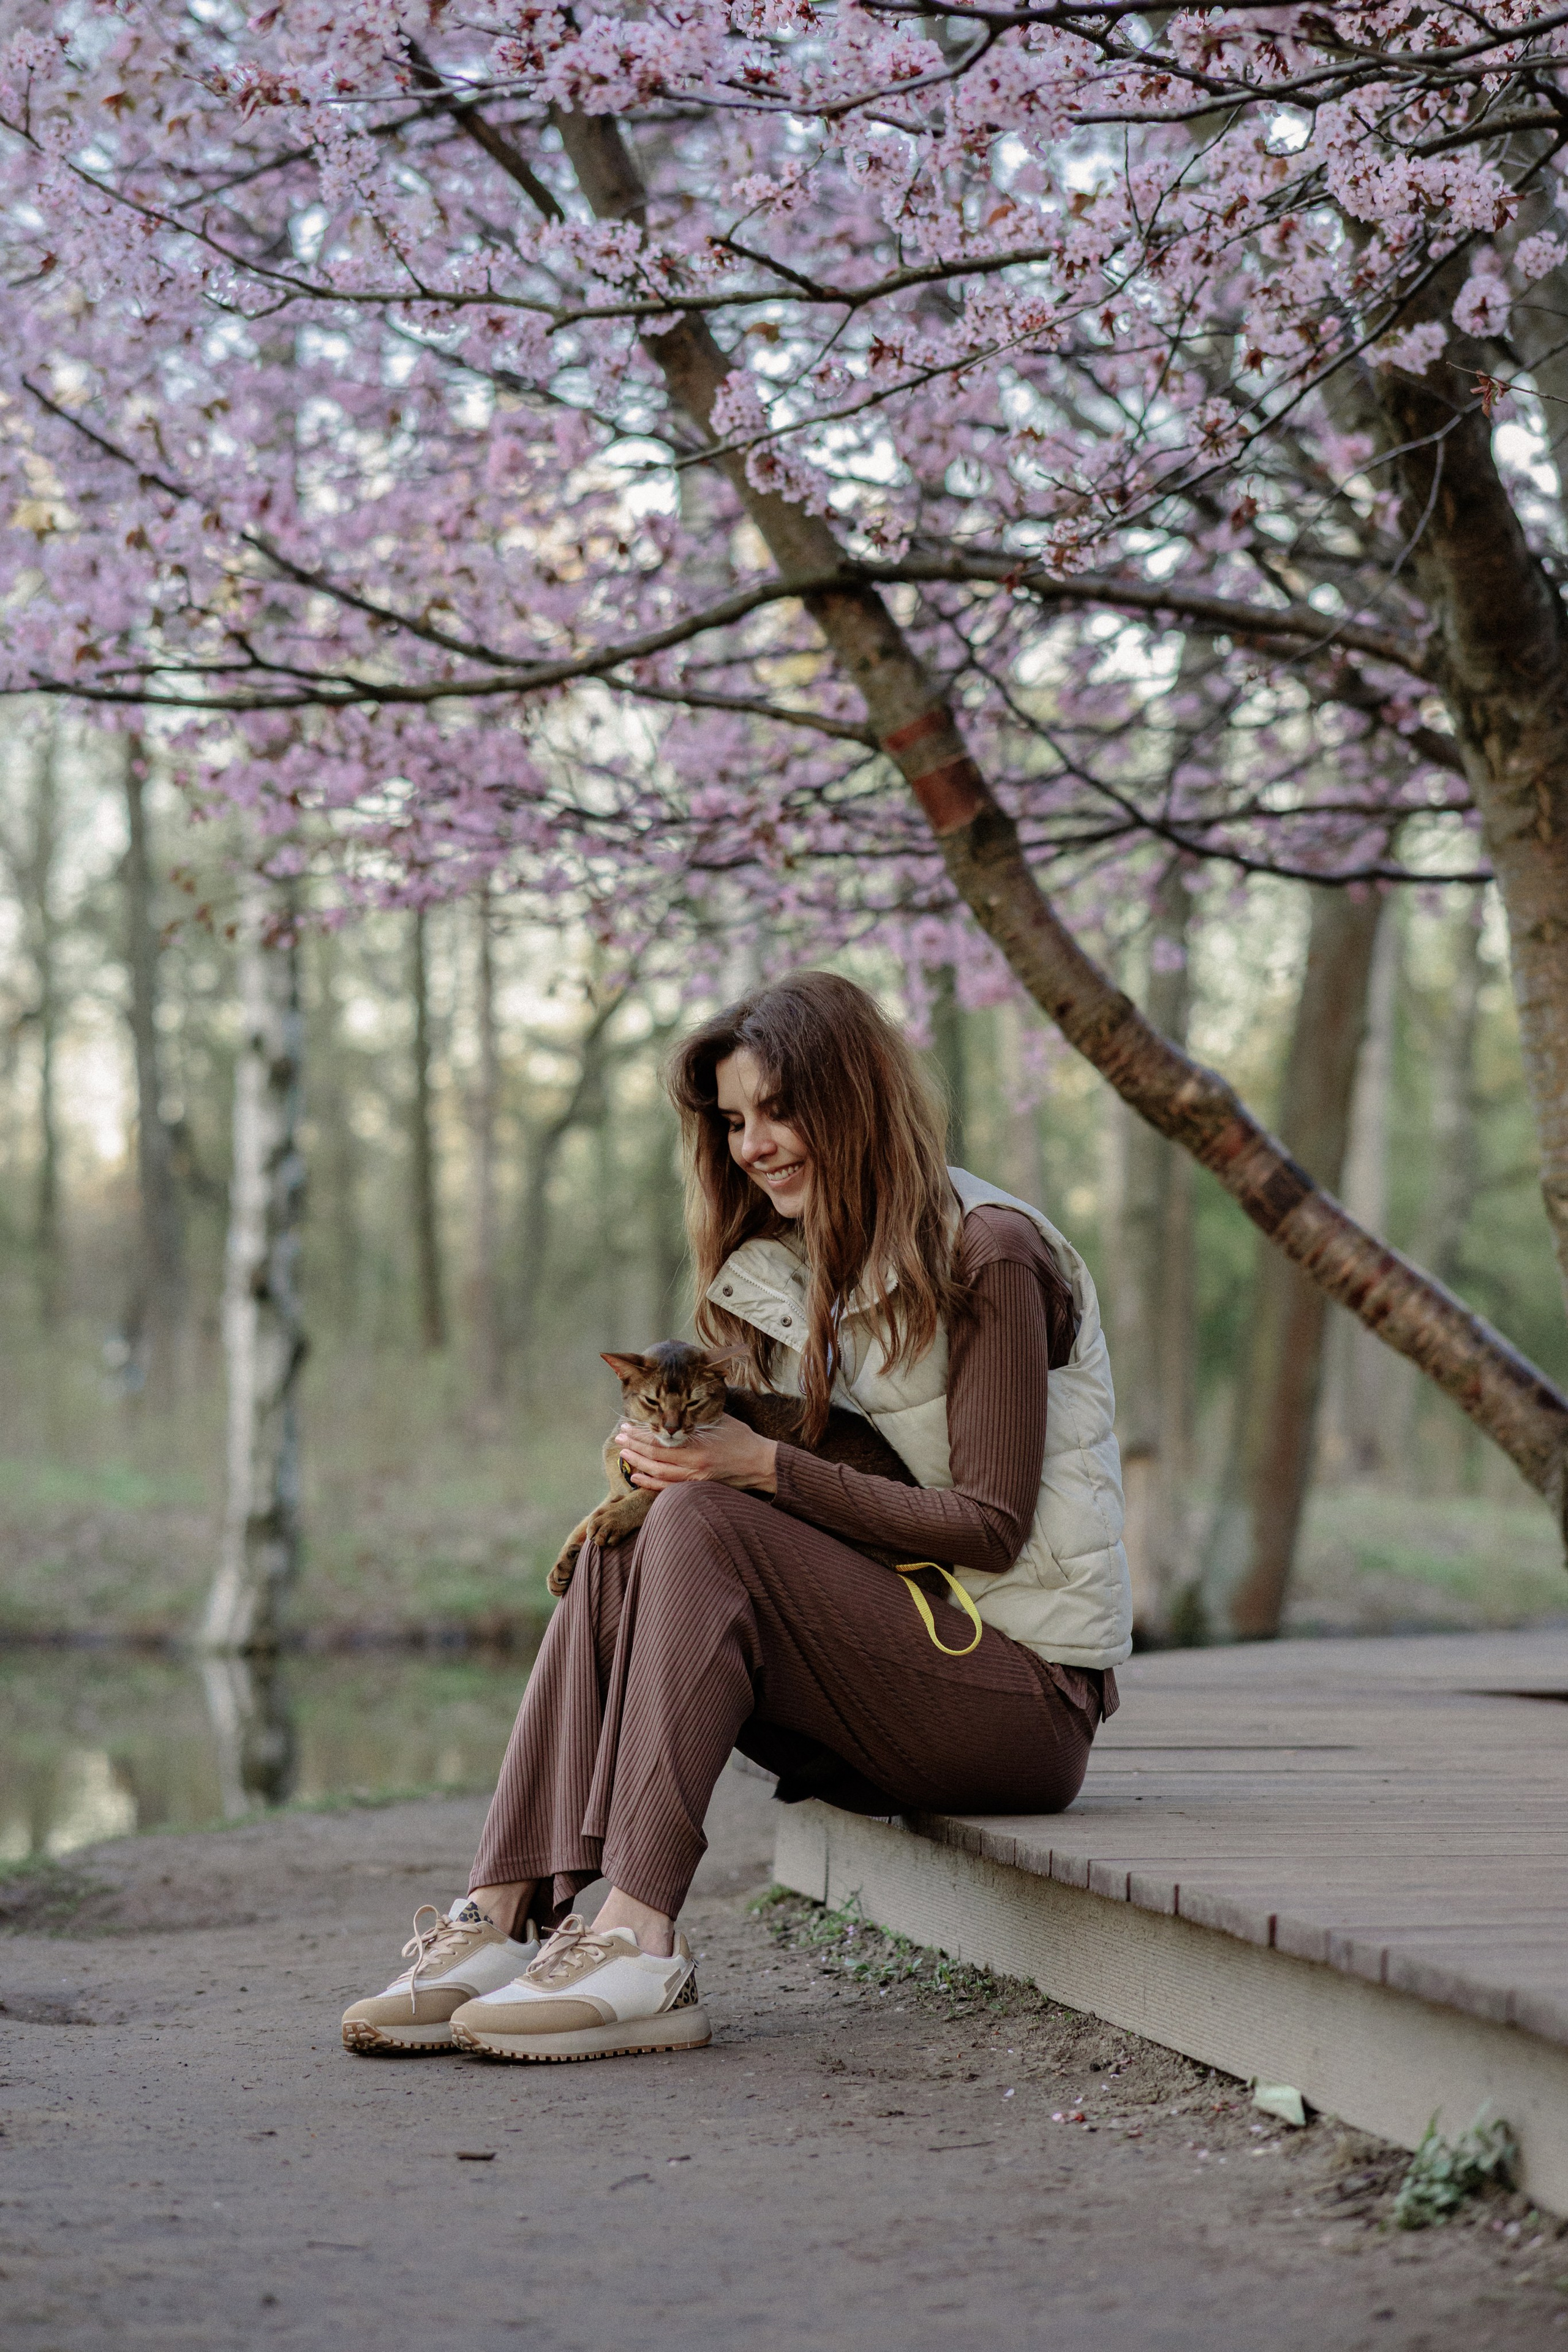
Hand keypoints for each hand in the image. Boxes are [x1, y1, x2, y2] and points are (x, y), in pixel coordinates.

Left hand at [615, 1413, 777, 1495]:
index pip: (662, 1440)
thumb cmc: (742, 1438)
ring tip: (624, 1454)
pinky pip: (668, 1487)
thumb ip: (696, 1416)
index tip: (627, 1426)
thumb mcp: (719, 1420)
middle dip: (635, 1446)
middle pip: (656, 1457)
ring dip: (638, 1464)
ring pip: (659, 1474)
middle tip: (620, 1437)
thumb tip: (676, 1406)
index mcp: (699, 1445)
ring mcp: (695, 1478)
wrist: (760, 1463)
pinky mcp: (698, 1487)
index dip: (642, 1434)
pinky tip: (637, 1478)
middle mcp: (694, 1464)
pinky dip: (650, 1483)